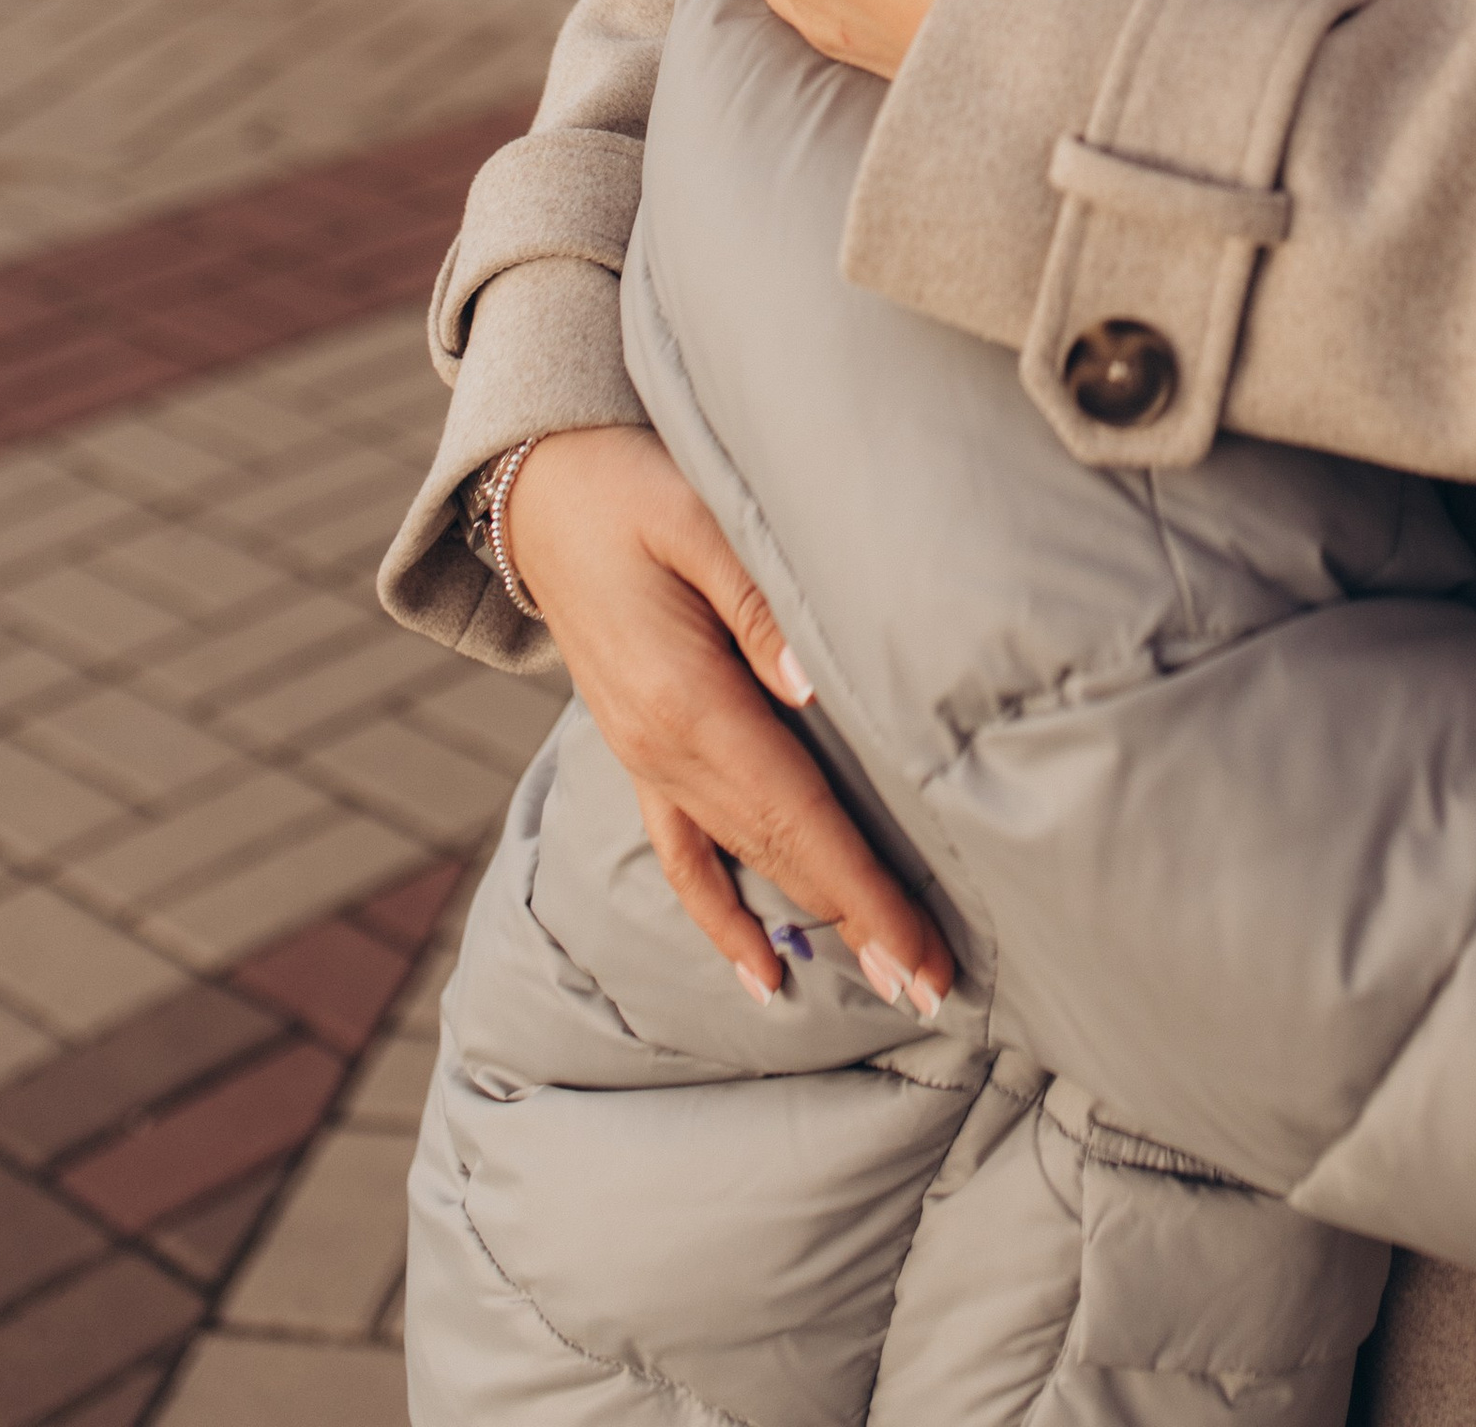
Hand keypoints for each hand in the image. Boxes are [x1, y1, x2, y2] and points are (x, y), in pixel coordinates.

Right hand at [504, 425, 951, 1011]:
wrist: (541, 489)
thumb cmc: (633, 486)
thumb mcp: (696, 517)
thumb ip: (760, 602)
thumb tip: (817, 688)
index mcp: (684, 699)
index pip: (793, 816)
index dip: (860, 889)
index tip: (918, 951)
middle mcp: (662, 749)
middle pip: (777, 853)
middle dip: (858, 922)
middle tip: (934, 988)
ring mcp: (645, 759)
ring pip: (741, 859)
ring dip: (814, 923)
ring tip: (886, 982)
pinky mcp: (640, 753)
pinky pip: (682, 853)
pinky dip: (721, 917)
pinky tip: (762, 975)